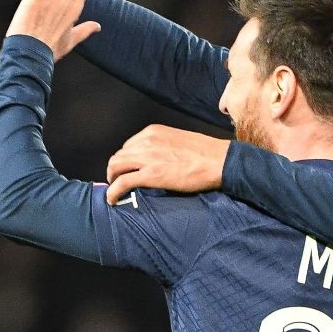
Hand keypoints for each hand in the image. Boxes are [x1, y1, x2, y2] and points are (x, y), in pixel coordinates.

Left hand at [105, 124, 229, 203]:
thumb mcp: (179, 139)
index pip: (129, 145)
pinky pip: (122, 183)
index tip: (129, 169)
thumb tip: (157, 158)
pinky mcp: (150, 175)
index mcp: (153, 132)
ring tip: (115, 190)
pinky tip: (112, 199)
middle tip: (120, 181)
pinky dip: (113, 191)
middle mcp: (146, 141)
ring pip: (115, 167)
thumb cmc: (206, 152)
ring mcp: (147, 158)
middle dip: (117, 169)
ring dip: (112, 179)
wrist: (219, 161)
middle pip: (119, 155)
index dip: (127, 159)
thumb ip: (163, 145)